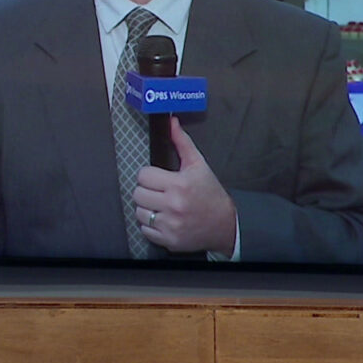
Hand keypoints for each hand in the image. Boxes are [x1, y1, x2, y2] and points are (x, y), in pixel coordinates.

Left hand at [133, 117, 237, 254]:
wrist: (225, 224)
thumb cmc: (211, 194)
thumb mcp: (199, 165)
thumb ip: (182, 142)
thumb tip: (171, 123)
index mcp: (179, 184)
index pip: (143, 175)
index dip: (150, 175)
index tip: (158, 178)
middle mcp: (174, 205)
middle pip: (138, 194)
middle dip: (147, 191)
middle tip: (159, 192)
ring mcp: (170, 225)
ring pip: (139, 212)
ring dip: (147, 208)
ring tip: (162, 206)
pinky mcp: (168, 240)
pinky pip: (145, 230)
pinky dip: (151, 225)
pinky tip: (164, 219)